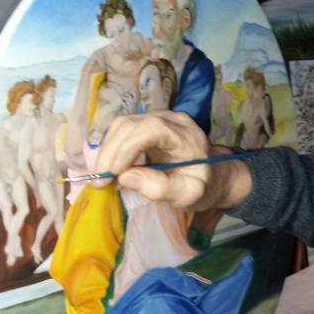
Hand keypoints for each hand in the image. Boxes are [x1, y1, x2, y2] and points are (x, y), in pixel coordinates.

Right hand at [93, 112, 250, 211]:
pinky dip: (111, 148)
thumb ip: (162, 188)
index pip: (152, 129)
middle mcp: (172, 120)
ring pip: (122, 125)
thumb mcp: (190, 195)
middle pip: (131, 124)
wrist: (213, 175)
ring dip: (107, 151)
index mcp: (187, 136)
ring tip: (104, 178)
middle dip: (111, 153)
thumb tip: (126, 178)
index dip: (129, 147)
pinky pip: (122, 129)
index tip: (116, 173)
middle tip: (100, 182)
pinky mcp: (148, 123)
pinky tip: (111, 169)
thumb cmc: (204, 186)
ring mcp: (158, 118)